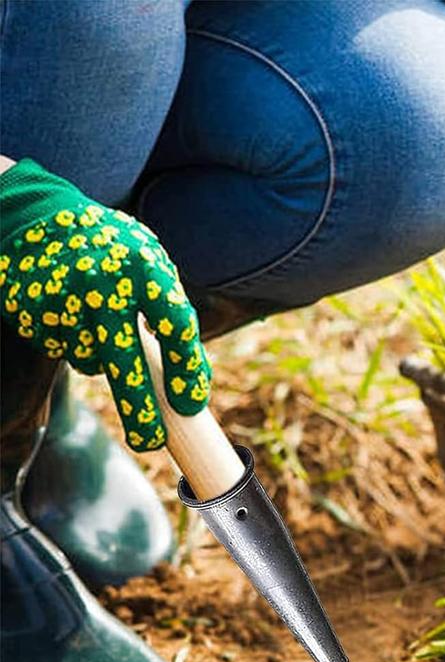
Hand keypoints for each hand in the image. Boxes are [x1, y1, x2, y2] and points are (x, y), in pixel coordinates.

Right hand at [1, 159, 210, 450]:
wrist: (39, 217)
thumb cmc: (114, 251)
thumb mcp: (152, 267)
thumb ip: (173, 317)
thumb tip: (195, 383)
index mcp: (146, 267)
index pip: (176, 328)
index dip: (186, 371)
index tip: (189, 406)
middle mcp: (103, 282)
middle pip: (125, 364)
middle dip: (140, 411)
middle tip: (150, 444)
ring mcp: (63, 296)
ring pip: (91, 362)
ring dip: (101, 359)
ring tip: (98, 321)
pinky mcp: (32, 309)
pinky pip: (62, 350)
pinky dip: (72, 343)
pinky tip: (70, 313)